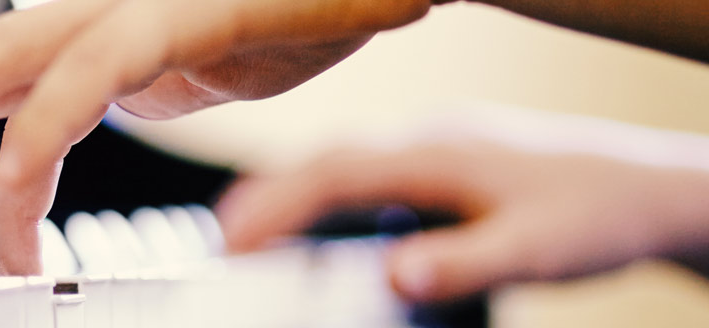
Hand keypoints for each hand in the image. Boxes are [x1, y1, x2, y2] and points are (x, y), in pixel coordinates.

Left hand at [0, 0, 433, 274]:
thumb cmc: (286, 15)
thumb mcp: (183, 69)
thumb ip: (118, 91)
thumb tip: (68, 127)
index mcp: (89, 30)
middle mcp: (93, 12)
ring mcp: (130, 6)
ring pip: (5, 62)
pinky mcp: (179, 15)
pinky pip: (92, 77)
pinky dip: (46, 132)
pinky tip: (11, 182)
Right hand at [217, 110, 708, 301]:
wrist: (653, 188)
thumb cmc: (597, 216)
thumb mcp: (536, 251)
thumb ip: (464, 264)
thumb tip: (394, 277)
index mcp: (438, 155)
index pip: (335, 175)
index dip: (275, 206)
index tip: (229, 242)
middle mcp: (428, 141)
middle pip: (327, 160)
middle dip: (267, 196)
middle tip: (221, 243)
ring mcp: (437, 147)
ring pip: (346, 161)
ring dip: (296, 192)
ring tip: (252, 231)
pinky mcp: (447, 163)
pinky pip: (370, 171)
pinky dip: (330, 193)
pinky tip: (326, 221)